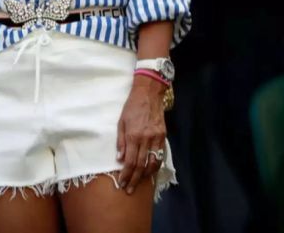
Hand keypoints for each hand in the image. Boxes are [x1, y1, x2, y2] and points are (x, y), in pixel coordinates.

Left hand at [116, 75, 166, 194]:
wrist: (149, 94)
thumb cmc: (132, 107)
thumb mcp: (121, 121)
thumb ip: (121, 141)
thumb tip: (119, 159)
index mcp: (133, 135)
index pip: (130, 161)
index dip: (126, 174)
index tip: (122, 183)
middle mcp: (146, 139)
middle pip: (141, 165)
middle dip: (134, 179)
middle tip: (129, 189)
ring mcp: (156, 138)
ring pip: (152, 163)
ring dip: (145, 175)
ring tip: (138, 183)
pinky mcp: (163, 136)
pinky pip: (159, 155)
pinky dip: (155, 165)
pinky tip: (150, 171)